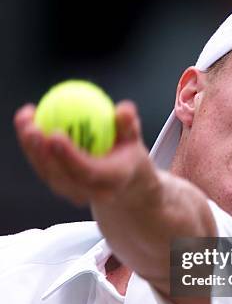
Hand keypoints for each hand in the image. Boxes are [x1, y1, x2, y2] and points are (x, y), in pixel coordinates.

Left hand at [14, 100, 153, 206]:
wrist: (123, 178)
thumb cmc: (126, 151)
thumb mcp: (133, 135)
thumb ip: (128, 123)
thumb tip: (123, 110)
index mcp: (113, 179)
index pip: (89, 171)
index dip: (69, 156)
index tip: (55, 134)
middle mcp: (93, 191)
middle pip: (62, 177)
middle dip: (43, 155)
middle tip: (33, 129)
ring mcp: (74, 192)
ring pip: (47, 173)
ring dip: (31, 148)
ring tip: (26, 120)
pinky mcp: (59, 186)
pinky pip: (42, 167)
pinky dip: (30, 146)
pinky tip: (26, 120)